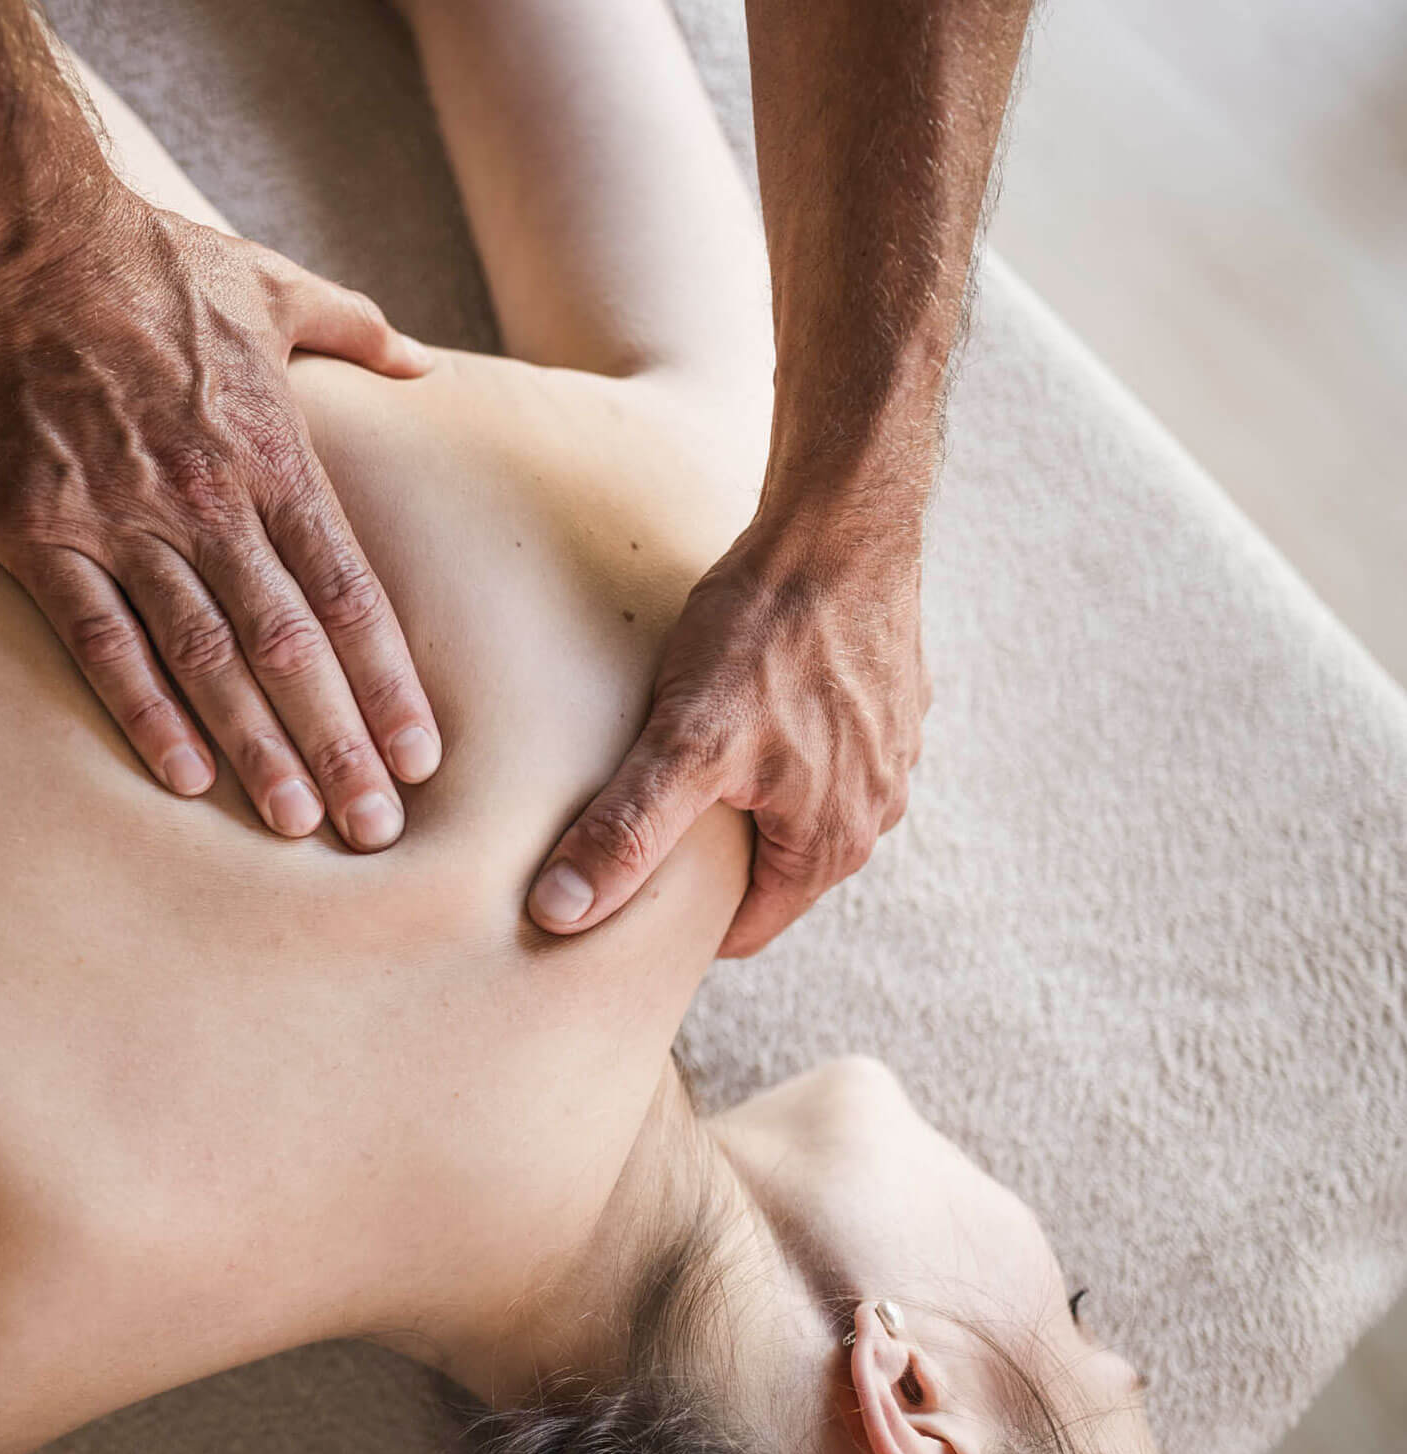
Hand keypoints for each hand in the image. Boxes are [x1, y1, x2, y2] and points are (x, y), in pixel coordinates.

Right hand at [0, 183, 441, 849]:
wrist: (18, 233)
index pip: (350, 595)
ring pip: (207, 657)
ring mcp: (125, 522)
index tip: (422, 757)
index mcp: (274, 457)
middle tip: (376, 828)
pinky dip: (144, 710)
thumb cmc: (149, 261)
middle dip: (340, 742)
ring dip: (257, 746)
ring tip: (298, 824)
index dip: (388, 683)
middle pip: (292, 646)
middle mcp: (211, 502)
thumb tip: (419, 364)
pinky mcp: (42, 533)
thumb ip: (356, 331)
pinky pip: (102, 640)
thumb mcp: (274, 284)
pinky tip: (183, 776)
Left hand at [526, 494, 929, 952]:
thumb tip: (562, 913)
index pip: (744, 929)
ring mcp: (890, 755)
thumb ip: (627, 833)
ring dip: (746, 798)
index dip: (679, 925)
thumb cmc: (768, 629)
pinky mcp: (888, 702)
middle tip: (639, 832)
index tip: (624, 906)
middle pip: (772, 872)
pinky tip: (739, 708)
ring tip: (683, 766)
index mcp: (829, 845)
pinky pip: (823, 750)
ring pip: (797, 809)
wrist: (842, 524)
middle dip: (709, 863)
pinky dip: (780, 744)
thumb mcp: (684, 741)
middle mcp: (873, 813)